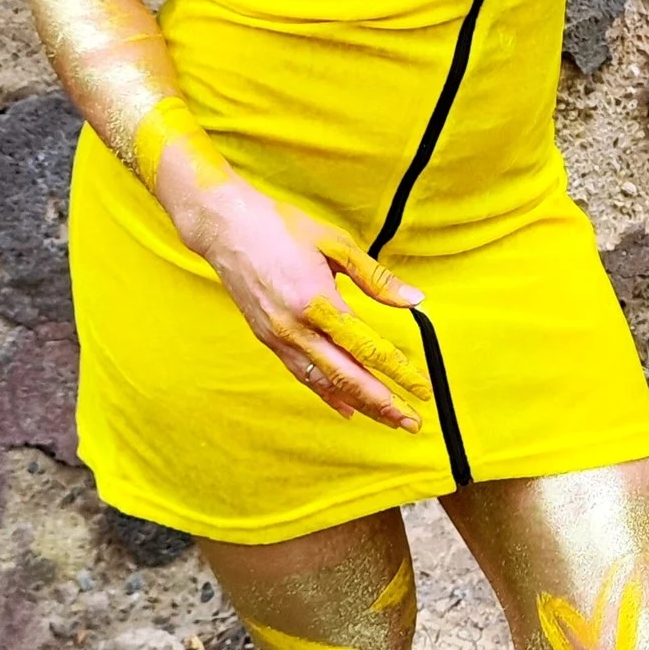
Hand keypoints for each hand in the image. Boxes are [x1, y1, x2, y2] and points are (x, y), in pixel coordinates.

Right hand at [171, 174, 429, 430]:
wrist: (225, 227)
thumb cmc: (281, 227)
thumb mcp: (337, 243)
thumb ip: (376, 278)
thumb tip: (415, 300)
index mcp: (317, 302)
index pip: (367, 348)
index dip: (398, 372)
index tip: (423, 389)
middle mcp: (295, 328)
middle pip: (347, 376)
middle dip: (382, 403)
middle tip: (412, 423)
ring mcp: (278, 336)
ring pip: (324, 381)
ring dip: (358, 404)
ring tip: (387, 420)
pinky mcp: (267, 338)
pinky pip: (302, 373)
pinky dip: (326, 393)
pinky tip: (346, 406)